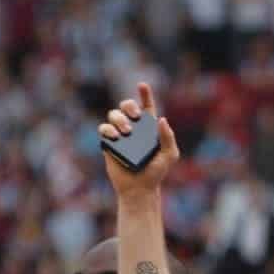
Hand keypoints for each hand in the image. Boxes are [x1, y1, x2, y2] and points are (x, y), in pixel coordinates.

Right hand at [98, 83, 179, 197]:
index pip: (147, 106)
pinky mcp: (108, 143)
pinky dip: (108, 129)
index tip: (142, 85)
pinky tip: (115, 136)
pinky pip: (103, 129)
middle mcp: (133, 127)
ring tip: (126, 133)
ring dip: (119, 118)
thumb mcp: (170, 155)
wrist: (140, 188)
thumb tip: (162, 119)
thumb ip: (168, 137)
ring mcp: (119, 134)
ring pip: (113, 115)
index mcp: (149, 128)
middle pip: (127, 106)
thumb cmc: (156, 172)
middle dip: (129, 106)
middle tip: (135, 117)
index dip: (144, 94)